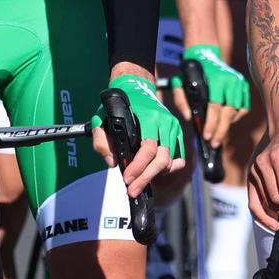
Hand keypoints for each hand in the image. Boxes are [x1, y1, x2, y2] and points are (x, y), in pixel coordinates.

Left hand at [101, 73, 184, 196]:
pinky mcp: (177, 133)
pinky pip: (177, 158)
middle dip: (146, 178)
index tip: (127, 179)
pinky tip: (153, 172)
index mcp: (148, 117)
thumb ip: (101, 140)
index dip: (138, 166)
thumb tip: (112, 162)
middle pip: (162, 158)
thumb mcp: (101, 117)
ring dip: (154, 175)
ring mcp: (173, 128)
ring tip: (139, 181)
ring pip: (170, 161)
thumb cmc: (119, 105)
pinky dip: (167, 169)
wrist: (137, 88)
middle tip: (133, 190)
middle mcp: (165, 122)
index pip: (148, 147)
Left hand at [176, 44, 249, 147]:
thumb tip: (189, 118)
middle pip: (228, 112)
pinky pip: (244, 108)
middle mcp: (231, 81)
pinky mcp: (244, 86)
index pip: (215, 107)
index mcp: (216, 79)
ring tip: (217, 132)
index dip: (211, 124)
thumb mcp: (179, 82)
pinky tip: (225, 120)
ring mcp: (240, 83)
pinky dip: (236, 117)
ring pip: (237, 112)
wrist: (205, 54)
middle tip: (213, 143)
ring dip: (228, 125)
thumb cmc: (191, 71)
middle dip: (221, 131)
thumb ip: (180, 100)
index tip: (206, 137)